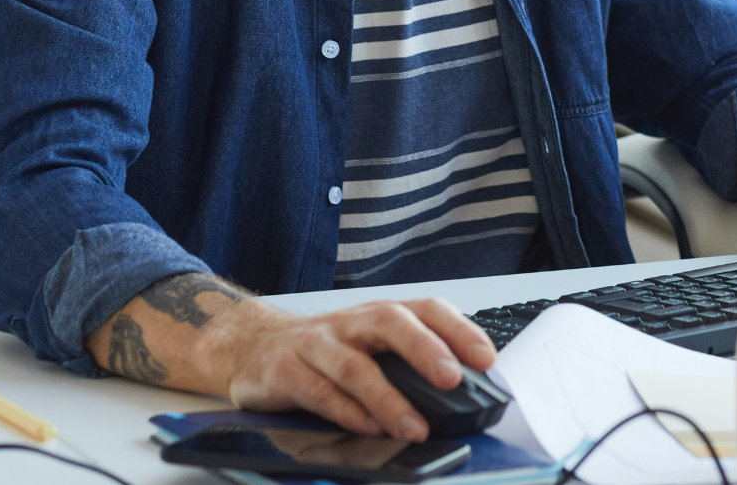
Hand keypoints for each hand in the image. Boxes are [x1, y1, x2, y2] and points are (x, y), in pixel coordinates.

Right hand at [223, 298, 496, 441]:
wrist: (251, 346)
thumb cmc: (324, 352)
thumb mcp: (368, 349)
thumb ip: (407, 367)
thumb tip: (461, 398)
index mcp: (379, 315)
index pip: (426, 309)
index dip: (459, 330)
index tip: (486, 359)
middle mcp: (350, 323)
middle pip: (391, 324)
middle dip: (426, 350)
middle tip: (452, 379)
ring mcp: (316, 345)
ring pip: (356, 367)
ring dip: (389, 399)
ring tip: (415, 427)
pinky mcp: (284, 371)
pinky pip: (319, 392)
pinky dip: (346, 412)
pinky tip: (368, 427)